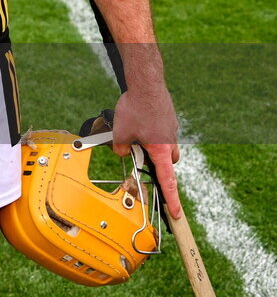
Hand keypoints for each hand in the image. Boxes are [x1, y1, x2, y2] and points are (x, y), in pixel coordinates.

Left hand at [113, 84, 181, 217]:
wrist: (146, 82)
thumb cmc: (136, 107)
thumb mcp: (120, 132)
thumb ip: (120, 148)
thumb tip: (121, 153)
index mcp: (162, 151)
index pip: (168, 182)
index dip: (172, 200)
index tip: (177, 215)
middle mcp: (171, 142)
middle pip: (168, 163)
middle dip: (156, 164)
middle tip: (141, 158)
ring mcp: (171, 128)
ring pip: (165, 145)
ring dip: (153, 146)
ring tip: (136, 134)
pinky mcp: (168, 117)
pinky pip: (162, 130)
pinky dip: (153, 129)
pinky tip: (140, 119)